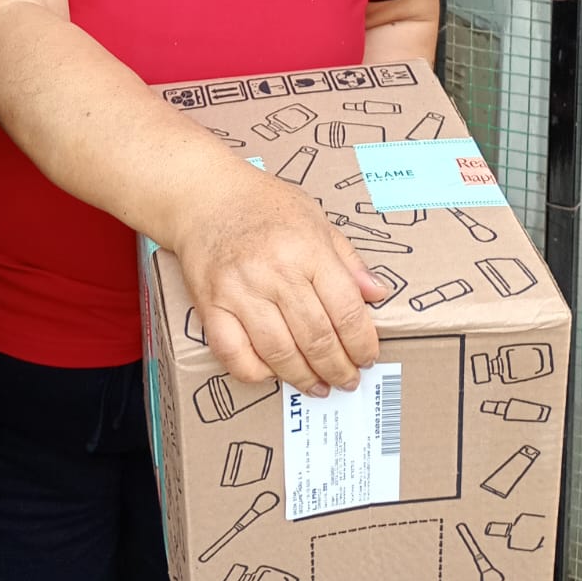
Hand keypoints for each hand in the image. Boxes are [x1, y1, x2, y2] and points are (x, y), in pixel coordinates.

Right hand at [173, 171, 384, 395]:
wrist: (205, 195)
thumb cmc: (263, 204)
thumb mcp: (315, 218)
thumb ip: (347, 259)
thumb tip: (377, 294)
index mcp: (307, 248)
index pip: (346, 310)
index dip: (362, 343)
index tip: (367, 357)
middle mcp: (274, 271)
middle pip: (316, 338)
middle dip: (339, 368)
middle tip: (347, 380)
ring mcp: (240, 291)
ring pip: (280, 353)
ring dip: (304, 377)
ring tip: (318, 385)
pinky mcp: (211, 306)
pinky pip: (235, 355)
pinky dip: (257, 372)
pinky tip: (273, 372)